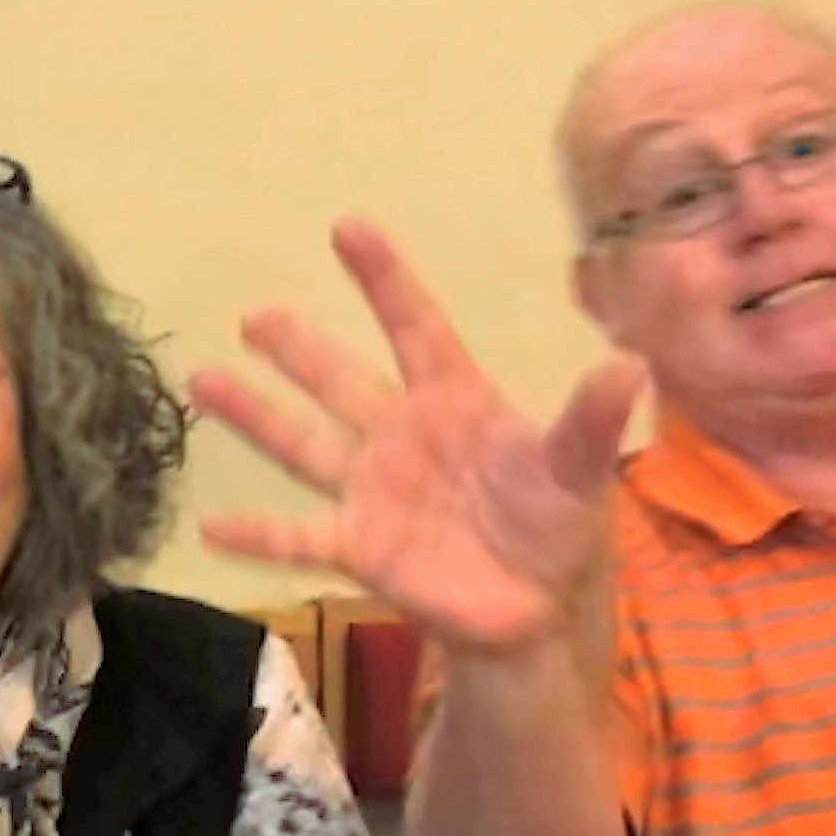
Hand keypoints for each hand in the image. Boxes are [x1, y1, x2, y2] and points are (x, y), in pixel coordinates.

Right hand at [192, 220, 638, 651]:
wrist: (538, 608)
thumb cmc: (557, 525)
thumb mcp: (580, 469)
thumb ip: (591, 420)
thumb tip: (631, 365)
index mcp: (454, 399)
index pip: (414, 326)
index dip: (384, 279)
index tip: (346, 227)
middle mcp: (401, 435)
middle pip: (340, 380)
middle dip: (299, 348)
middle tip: (255, 315)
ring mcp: (373, 490)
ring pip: (303, 444)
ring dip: (255, 414)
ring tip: (205, 378)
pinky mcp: (360, 548)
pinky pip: (299, 538)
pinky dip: (257, 535)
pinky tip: (210, 525)